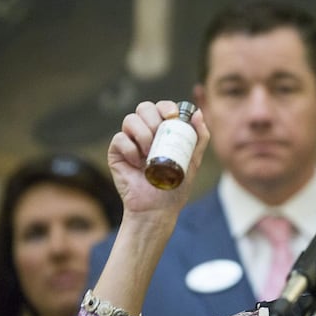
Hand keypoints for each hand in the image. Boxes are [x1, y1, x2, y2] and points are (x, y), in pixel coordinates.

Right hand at [107, 100, 210, 217]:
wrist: (158, 208)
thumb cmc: (175, 185)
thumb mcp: (193, 160)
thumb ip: (198, 137)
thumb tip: (198, 113)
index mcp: (162, 131)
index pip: (161, 107)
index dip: (166, 106)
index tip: (173, 116)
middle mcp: (145, 132)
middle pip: (143, 107)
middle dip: (153, 118)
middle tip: (160, 134)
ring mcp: (129, 142)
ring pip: (130, 119)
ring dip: (142, 133)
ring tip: (149, 153)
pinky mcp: (116, 153)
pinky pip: (119, 139)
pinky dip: (130, 149)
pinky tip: (138, 164)